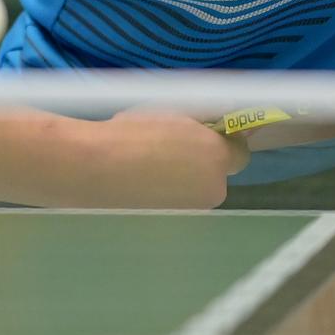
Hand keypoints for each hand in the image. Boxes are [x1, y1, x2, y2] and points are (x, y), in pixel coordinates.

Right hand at [73, 109, 250, 208]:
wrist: (94, 167)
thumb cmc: (134, 131)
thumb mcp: (177, 110)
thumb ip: (206, 117)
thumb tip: (221, 119)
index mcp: (217, 158)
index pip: (239, 152)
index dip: (226, 141)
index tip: (209, 132)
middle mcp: (212, 190)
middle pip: (218, 173)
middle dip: (204, 161)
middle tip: (172, 144)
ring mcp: (191, 211)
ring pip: (196, 188)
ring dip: (184, 178)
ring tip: (150, 163)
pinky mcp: (171, 225)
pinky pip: (178, 201)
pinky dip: (167, 192)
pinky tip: (142, 180)